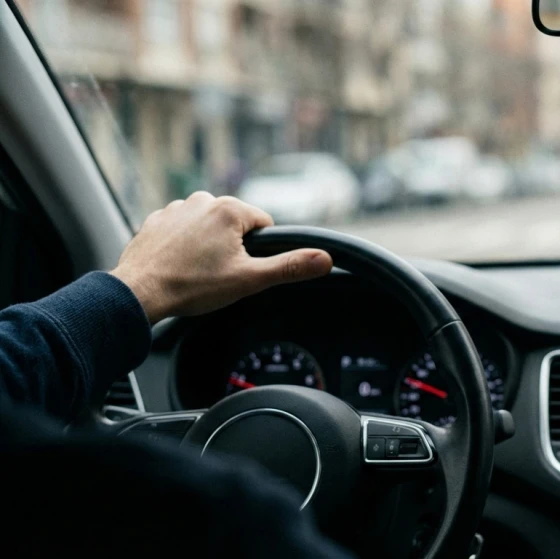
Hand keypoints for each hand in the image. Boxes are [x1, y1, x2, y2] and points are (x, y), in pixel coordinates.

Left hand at [111, 192, 332, 322]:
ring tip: (196, 272)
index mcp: (228, 209)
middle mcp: (202, 200)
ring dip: (208, 245)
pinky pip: (182, 230)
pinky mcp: (155, 220)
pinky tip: (179, 266)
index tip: (242, 269)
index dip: (259, 251)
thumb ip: (289, 267)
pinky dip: (183, 246)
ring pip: (208, 227)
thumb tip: (325, 259)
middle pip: (235, 224)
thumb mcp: (249, 280)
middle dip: (233, 248)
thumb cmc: (193, 287)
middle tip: (219, 274)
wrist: (139, 293)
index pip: (264, 224)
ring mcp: (175, 208)